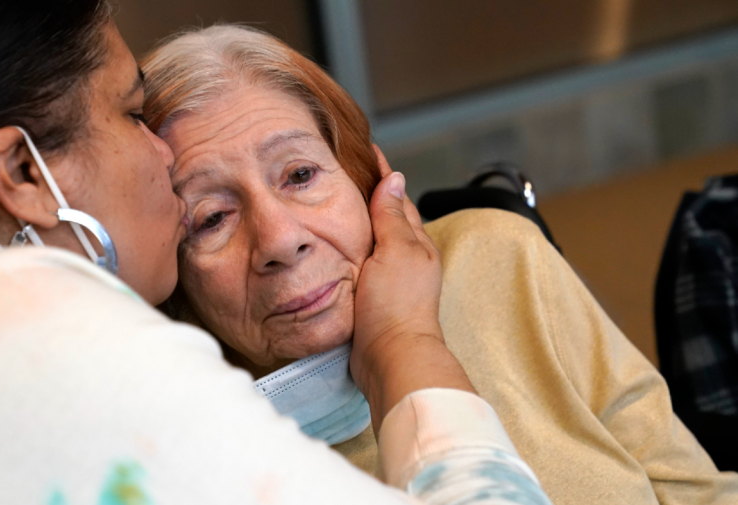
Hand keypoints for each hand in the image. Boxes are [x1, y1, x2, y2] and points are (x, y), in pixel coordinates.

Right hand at [350, 146, 474, 432]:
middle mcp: (404, 259)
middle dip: (369, 196)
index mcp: (414, 242)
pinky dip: (346, 252)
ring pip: (371, 242)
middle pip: (386, 218)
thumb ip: (391, 216)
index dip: (383, 175)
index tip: (367, 151)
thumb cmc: (397, 305)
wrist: (391, 359)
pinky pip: (358, 266)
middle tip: (343, 174)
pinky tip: (330, 251)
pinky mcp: (372, 300)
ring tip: (331, 206)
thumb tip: (395, 178)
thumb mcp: (395, 251)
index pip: (397, 198)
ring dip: (355, 224)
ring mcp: (388, 281)